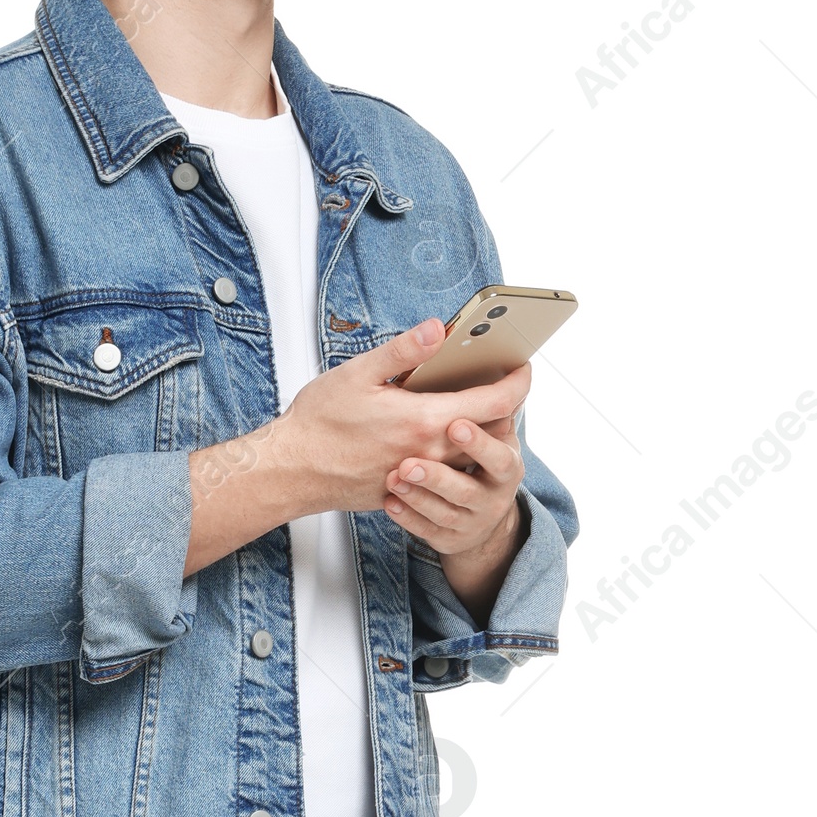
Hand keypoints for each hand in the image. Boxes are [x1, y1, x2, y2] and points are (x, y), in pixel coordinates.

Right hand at [183, 314, 530, 580]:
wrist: (292, 471)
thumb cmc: (319, 423)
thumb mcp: (359, 373)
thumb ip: (403, 350)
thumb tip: (439, 328)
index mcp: (424, 420)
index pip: (495, 403)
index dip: (518, 382)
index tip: (524, 367)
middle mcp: (430, 452)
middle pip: (489, 429)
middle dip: (499, 403)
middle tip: (492, 378)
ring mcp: (420, 474)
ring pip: (468, 453)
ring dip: (475, 429)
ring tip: (464, 402)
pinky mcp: (407, 487)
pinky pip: (444, 469)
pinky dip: (450, 449)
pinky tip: (431, 430)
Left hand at [383, 380, 525, 586]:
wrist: (469, 514)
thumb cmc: (461, 453)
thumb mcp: (462, 422)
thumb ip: (460, 387)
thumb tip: (437, 329)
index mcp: (502, 452)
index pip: (502, 438)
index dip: (481, 431)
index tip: (455, 424)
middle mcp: (495, 486)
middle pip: (473, 479)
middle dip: (445, 470)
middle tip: (412, 461)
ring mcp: (473, 516)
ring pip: (448, 507)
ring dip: (422, 493)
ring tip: (397, 476)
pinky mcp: (451, 536)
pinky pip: (428, 529)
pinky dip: (408, 515)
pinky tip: (389, 501)